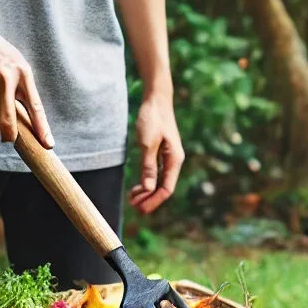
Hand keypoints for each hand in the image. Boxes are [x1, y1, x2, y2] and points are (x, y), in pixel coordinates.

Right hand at [0, 12, 53, 147]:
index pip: (35, 107)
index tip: (48, 144)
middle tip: (7, 139)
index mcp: (22, 73)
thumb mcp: (16, 63)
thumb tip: (25, 121)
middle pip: (8, 121)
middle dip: (8, 135)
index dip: (42, 128)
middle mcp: (6, 79)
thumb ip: (22, 88)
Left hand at [129, 95, 183, 213]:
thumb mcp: (148, 143)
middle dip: (149, 199)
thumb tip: (148, 188)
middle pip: (163, 188)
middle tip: (134, 208)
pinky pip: (155, 174)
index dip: (153, 201)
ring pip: (159, 182)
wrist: (156, 99)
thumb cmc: (152, 118)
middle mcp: (174, 161)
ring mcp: (168, 158)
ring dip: (147, 192)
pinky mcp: (161, 153)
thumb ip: (148, 166)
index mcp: (174, 160)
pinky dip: (146, 182)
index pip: (166, 189)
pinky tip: (137, 187)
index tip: (140, 209)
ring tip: (132, 199)